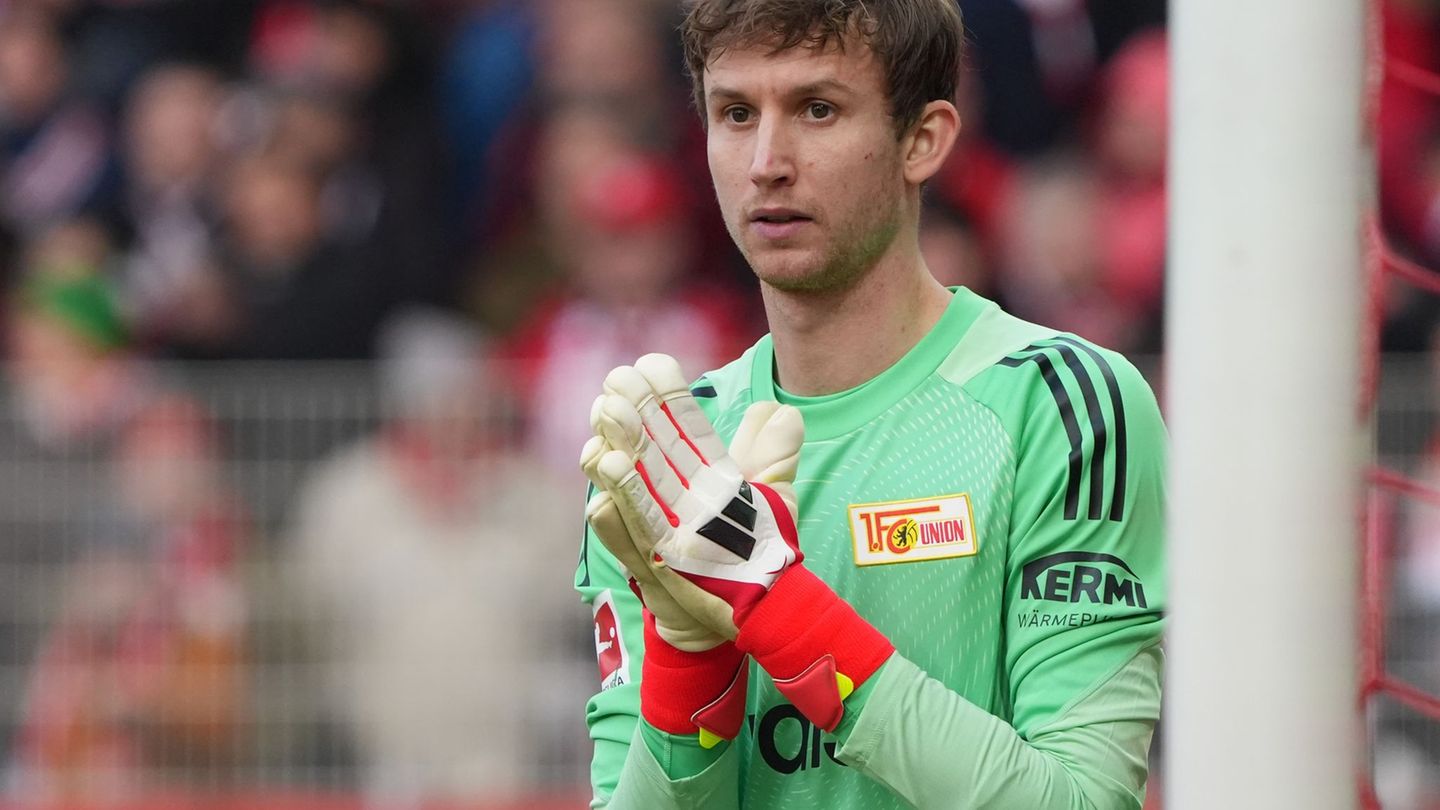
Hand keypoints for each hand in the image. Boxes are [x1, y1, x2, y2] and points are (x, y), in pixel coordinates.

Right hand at [591, 354, 804, 641]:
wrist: (744, 608)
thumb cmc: (752, 547)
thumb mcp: (771, 496)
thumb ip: (773, 454)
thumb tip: (779, 410)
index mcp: (696, 467)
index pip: (675, 421)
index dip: (663, 392)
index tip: (651, 365)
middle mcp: (666, 490)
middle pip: (641, 445)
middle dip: (627, 415)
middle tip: (616, 385)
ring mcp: (652, 527)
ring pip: (619, 491)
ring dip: (610, 464)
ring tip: (606, 439)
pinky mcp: (651, 567)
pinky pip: (625, 545)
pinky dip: (615, 525)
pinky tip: (603, 505)